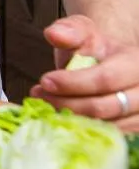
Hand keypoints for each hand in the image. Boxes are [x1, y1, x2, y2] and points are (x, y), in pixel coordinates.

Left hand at [30, 14, 138, 129]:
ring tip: (46, 106)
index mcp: (136, 64)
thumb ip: (70, 30)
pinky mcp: (136, 131)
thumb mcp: (83, 32)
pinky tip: (63, 119)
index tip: (44, 82)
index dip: (73, 83)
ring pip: (105, 125)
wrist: (111, 63)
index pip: (105, 79)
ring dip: (71, 119)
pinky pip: (107, 138)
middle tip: (39, 97)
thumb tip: (54, 34)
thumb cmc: (95, 48)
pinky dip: (83, 131)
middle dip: (66, 103)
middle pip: (104, 107)